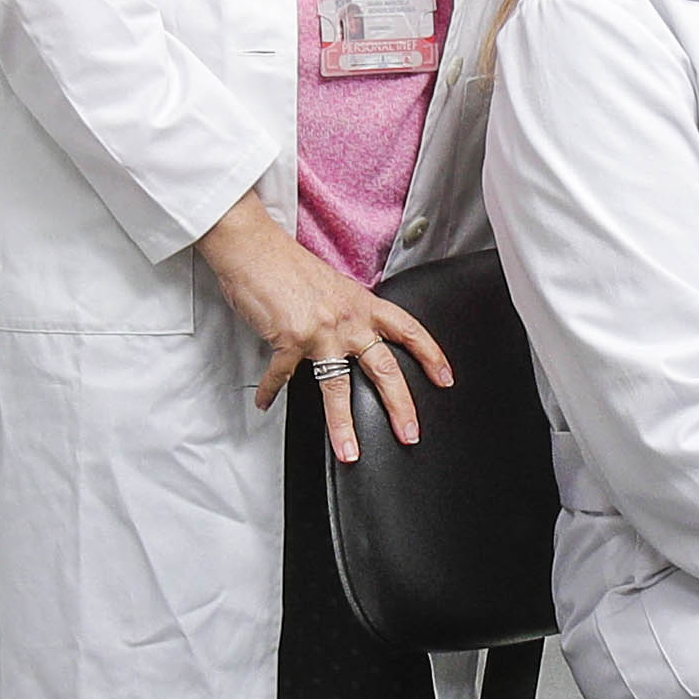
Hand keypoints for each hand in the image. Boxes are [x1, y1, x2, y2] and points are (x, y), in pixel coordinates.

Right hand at [195, 194, 453, 460]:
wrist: (253, 247)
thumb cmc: (287, 264)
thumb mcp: (331, 286)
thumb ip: (346, 314)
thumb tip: (352, 338)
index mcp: (361, 304)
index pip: (408, 330)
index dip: (430, 355)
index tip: (445, 378)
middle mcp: (347, 319)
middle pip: (384, 368)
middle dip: (401, 406)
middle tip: (410, 433)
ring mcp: (320, 331)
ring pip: (337, 387)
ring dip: (343, 425)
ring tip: (349, 451)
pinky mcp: (289, 339)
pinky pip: (281, 377)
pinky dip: (270, 392)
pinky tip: (265, 403)